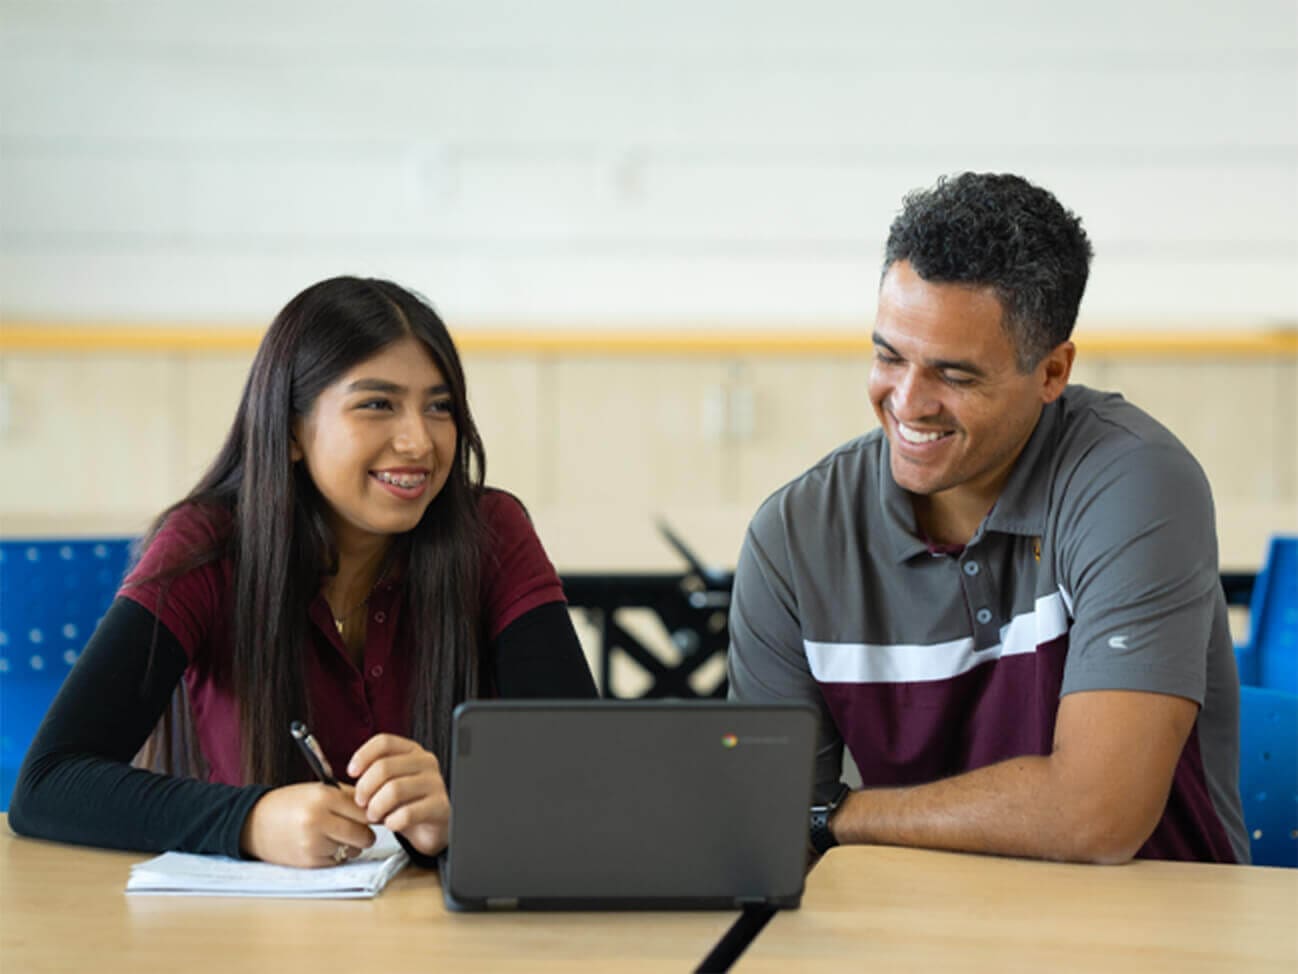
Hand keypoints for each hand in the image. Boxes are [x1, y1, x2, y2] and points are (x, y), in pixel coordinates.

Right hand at [240, 783, 376, 867]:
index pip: (365, 810)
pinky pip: (338, 861)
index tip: (377, 815)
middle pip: (364, 834)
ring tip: (334, 835)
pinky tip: (322, 845)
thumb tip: (380, 806)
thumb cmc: (290, 803)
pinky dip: (336, 855)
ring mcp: (313, 844)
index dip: (374, 814)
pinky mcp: (308, 863)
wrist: (254, 823)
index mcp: (323, 798)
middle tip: (360, 829)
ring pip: (353, 850)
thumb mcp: (317, 790)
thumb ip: (348, 797)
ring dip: (350, 845)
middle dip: (366, 834)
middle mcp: (318, 821)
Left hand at [348, 733, 450, 856]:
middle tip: (360, 803)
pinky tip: (391, 824)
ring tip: (373, 816)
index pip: (384, 742)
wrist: (431, 827)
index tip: (351, 773)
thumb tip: (346, 776)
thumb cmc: (406, 803)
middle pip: (384, 767)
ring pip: (394, 790)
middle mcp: (426, 762)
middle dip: (365, 788)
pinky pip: (408, 814)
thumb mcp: (388, 783)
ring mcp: (436, 783)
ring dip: (376, 807)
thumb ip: (371, 776)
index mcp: (412, 751)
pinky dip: (392, 822)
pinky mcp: (440, 806)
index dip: (363, 756)